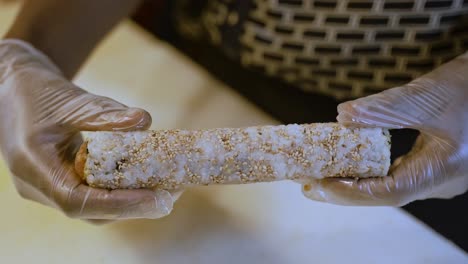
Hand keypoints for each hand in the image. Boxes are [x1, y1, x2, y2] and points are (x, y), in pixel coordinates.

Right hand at [0, 39, 178, 219]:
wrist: (13, 89)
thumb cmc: (37, 92)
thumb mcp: (71, 99)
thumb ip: (105, 114)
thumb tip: (145, 121)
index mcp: (33, 166)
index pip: (77, 202)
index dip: (121, 204)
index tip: (159, 198)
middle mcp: (38, 187)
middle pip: (92, 211)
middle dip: (136, 205)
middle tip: (173, 193)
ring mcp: (48, 188)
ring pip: (95, 207)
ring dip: (133, 200)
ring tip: (168, 186)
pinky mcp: (61, 182)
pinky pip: (93, 193)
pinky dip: (122, 189)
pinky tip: (147, 177)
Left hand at [302, 52, 467, 205]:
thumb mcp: (428, 95)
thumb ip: (384, 109)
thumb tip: (342, 115)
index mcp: (443, 171)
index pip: (386, 193)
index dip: (347, 192)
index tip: (315, 185)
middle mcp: (441, 181)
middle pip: (385, 192)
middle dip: (344, 188)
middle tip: (308, 182)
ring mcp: (440, 175)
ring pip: (391, 184)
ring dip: (355, 179)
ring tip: (321, 173)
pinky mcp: (437, 164)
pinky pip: (398, 173)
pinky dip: (371, 169)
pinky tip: (350, 162)